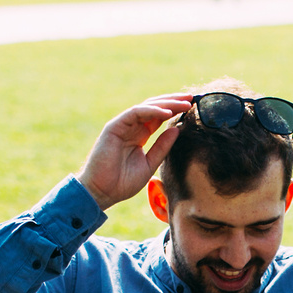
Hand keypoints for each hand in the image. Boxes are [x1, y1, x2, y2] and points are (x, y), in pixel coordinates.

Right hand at [77, 93, 193, 208]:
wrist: (101, 192)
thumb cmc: (122, 183)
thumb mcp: (150, 164)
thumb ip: (162, 147)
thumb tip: (177, 130)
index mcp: (139, 135)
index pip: (158, 117)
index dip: (175, 111)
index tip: (192, 108)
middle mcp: (131, 127)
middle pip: (154, 108)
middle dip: (173, 102)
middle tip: (191, 99)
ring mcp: (122, 125)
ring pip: (146, 107)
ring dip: (166, 103)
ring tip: (183, 103)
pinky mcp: (114, 126)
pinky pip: (135, 113)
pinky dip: (151, 111)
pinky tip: (167, 113)